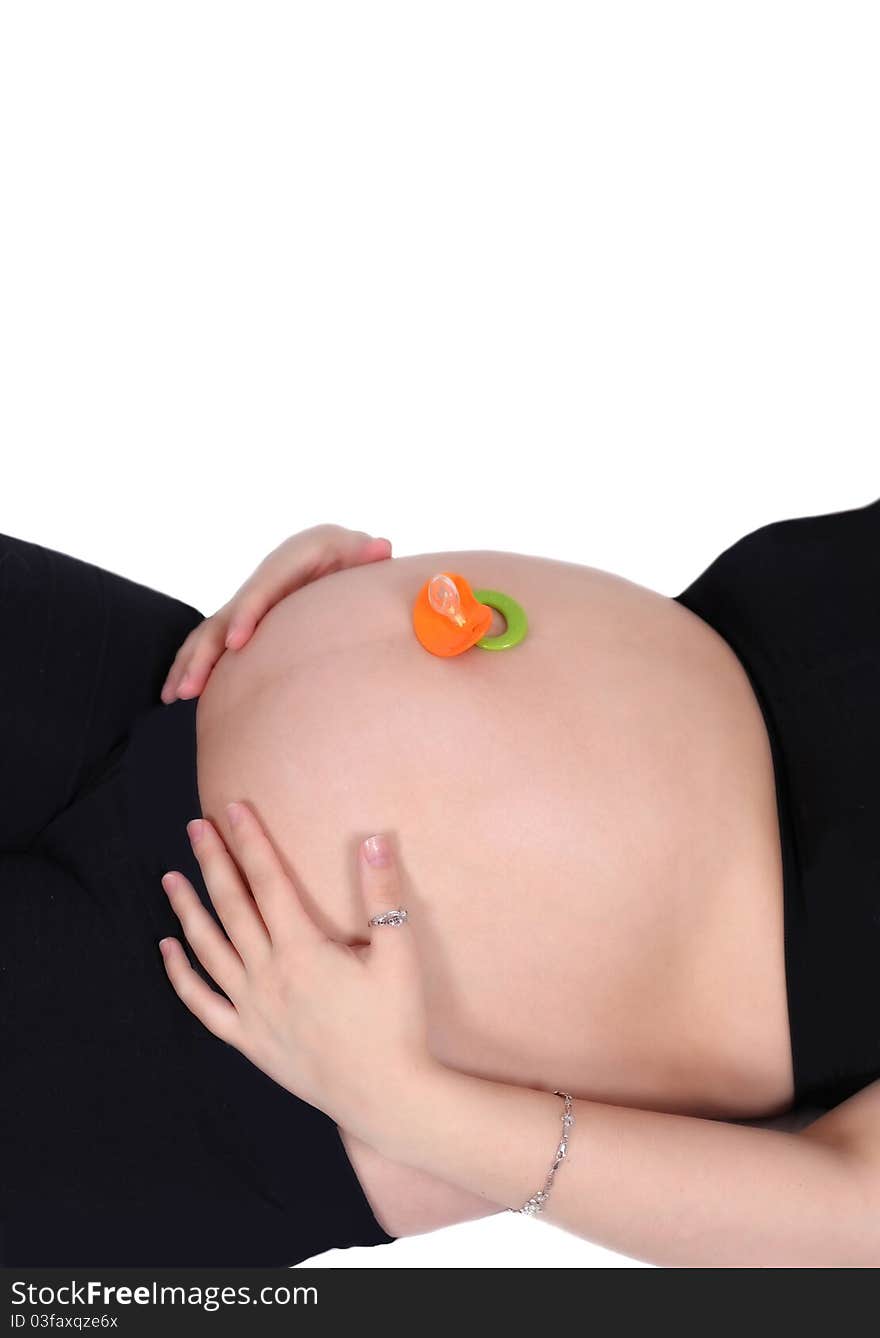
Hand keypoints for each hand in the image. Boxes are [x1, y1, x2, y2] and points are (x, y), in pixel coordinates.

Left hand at [157, 804, 436, 1149]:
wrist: (385, 1095)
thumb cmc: (397, 1024)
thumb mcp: (399, 953)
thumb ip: (383, 894)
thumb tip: (374, 839)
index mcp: (302, 950)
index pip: (268, 881)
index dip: (250, 841)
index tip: (233, 808)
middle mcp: (267, 976)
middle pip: (230, 906)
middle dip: (212, 862)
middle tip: (195, 826)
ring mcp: (252, 1010)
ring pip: (207, 950)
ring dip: (186, 910)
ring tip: (169, 878)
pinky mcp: (248, 1040)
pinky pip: (202, 1004)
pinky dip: (181, 975)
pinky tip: (169, 949)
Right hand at [160, 524, 391, 702]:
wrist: (330, 552)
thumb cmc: (346, 553)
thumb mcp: (356, 548)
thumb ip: (365, 552)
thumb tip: (380, 547)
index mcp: (286, 564)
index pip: (262, 589)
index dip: (246, 613)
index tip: (236, 642)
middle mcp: (259, 583)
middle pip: (224, 616)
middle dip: (205, 651)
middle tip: (191, 686)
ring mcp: (248, 604)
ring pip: (209, 633)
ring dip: (190, 663)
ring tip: (174, 695)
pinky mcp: (245, 623)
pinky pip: (213, 644)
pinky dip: (195, 665)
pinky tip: (180, 693)